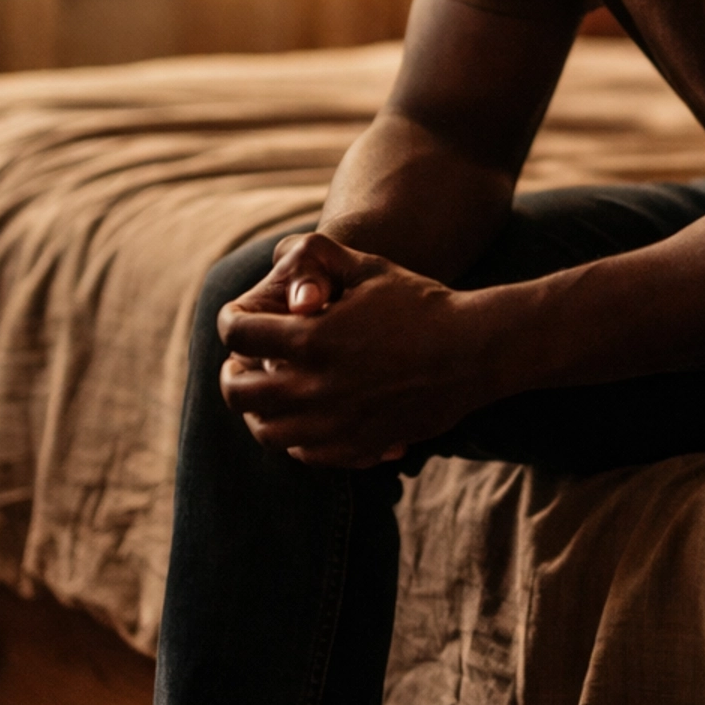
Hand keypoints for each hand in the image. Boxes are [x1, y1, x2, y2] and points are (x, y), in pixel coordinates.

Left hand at [216, 231, 495, 467]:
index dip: (231, 322)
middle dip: (231, 373)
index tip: (238, 322)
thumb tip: (284, 251)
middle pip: (238, 392)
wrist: (473, 352)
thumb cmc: (421, 303)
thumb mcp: (370, 268)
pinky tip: (305, 419)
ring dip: (259, 411)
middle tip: (240, 364)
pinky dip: (295, 437)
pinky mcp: (357, 446)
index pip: (237, 335)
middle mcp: (314, 386)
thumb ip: (322, 257)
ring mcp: (335, 423)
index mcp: (311, 338)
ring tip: (267, 396)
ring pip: (267, 430)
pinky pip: (305, 453)